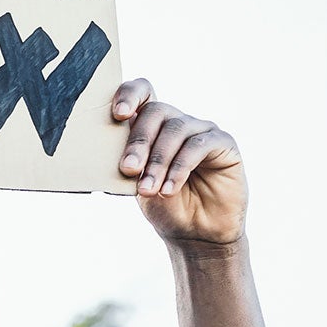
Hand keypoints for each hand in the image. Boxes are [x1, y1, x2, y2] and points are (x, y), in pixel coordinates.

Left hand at [112, 78, 246, 247]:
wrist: (195, 233)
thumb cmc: (163, 205)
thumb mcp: (136, 182)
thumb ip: (126, 160)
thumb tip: (103, 145)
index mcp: (152, 125)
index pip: (142, 92)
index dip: (129, 94)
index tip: (118, 115)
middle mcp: (177, 122)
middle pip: (156, 111)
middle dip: (138, 142)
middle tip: (128, 169)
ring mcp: (201, 130)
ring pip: (175, 131)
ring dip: (158, 162)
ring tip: (148, 190)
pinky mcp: (223, 143)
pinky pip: (198, 145)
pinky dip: (179, 168)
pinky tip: (168, 189)